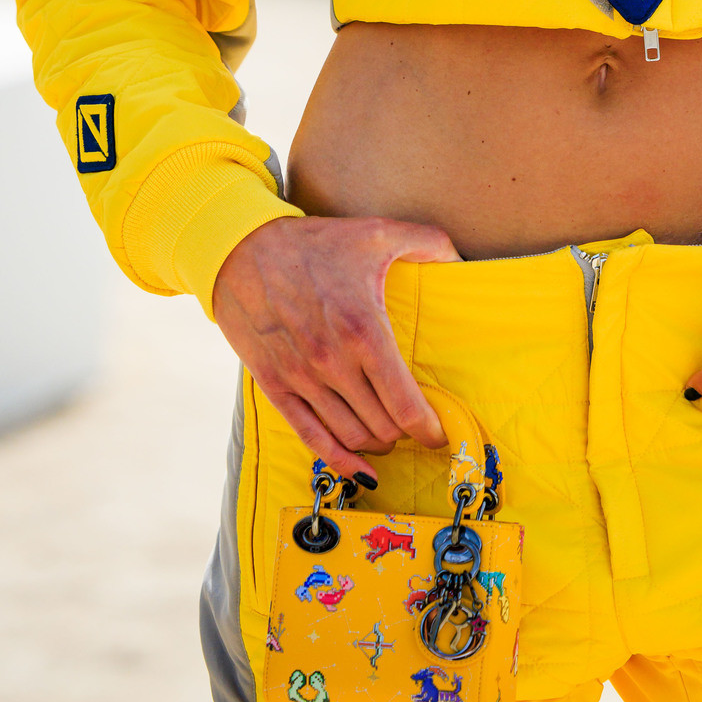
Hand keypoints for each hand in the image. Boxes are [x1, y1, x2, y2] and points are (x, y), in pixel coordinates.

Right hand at [212, 215, 460, 479]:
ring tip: (390, 437)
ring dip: (376, 444)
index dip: (429, 427)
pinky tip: (357, 467)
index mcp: (364, 331)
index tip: (440, 432)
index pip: (406, 404)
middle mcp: (333, 362)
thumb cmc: (313, 243)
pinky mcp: (274, 385)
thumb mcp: (377, 233)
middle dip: (406, 433)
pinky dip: (337, 459)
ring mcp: (302, 378)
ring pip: (350, 436)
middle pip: (382, 426)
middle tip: (416, 427)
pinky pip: (310, 436)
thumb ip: (427, 242)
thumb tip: (459, 258)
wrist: (241, 249)